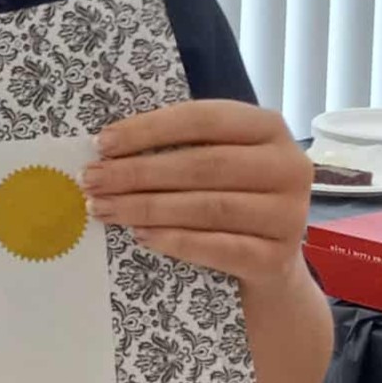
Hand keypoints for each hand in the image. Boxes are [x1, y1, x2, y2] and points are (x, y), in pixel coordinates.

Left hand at [84, 100, 314, 288]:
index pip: (202, 119)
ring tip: (104, 208)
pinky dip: (175, 241)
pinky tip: (140, 235)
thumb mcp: (213, 161)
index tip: (102, 143)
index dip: (148, 130)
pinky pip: (220, 248)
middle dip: (138, 172)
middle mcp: (288, 167)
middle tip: (92, 180)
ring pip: (209, 207)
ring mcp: (289, 216)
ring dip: (146, 207)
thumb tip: (106, 148)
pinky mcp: (278, 259)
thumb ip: (176, 147)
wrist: (267, 263)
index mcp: (268, 128)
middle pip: (203, 165)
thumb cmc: (226, 196)